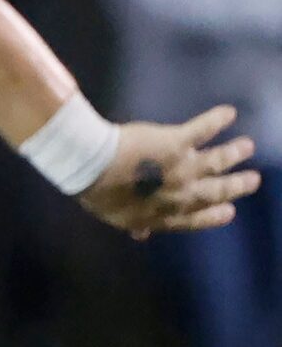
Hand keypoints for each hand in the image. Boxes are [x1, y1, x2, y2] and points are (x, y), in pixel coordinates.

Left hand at [79, 105, 260, 237]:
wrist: (93, 167)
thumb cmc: (100, 192)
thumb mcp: (118, 217)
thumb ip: (136, 223)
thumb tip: (141, 234)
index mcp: (166, 214)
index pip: (198, 218)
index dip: (215, 215)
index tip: (230, 210)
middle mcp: (181, 194)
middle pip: (216, 190)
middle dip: (237, 185)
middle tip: (254, 179)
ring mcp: (181, 167)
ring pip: (216, 160)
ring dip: (234, 152)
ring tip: (247, 146)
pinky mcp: (175, 142)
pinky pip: (201, 130)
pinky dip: (216, 120)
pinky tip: (228, 112)